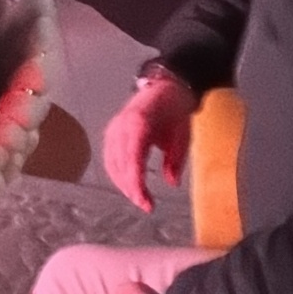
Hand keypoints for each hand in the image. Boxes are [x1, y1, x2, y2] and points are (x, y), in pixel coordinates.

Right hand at [102, 79, 194, 212]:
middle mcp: (121, 125)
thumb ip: (176, 159)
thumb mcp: (182, 134)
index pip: (132, 158)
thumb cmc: (174, 109)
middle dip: (131, 188)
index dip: (136, 183)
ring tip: (140, 198)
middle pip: (119, 164)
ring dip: (123, 184)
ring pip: (112, 164)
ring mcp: (114, 128)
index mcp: (139, 122)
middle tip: (147, 205)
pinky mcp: (112, 133)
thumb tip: (172, 182)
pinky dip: (117, 175)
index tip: (146, 202)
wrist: (165, 88)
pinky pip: (110, 158)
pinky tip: (129, 185)